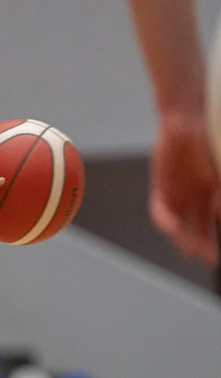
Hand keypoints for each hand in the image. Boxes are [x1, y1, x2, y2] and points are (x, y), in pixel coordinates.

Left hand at [150, 116, 220, 265]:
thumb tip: (219, 213)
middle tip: (210, 257)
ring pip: (181, 225)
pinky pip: (161, 212)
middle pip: (199, 229)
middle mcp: (197, 198)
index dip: (218, 237)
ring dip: (185, 239)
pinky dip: (167, 222)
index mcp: (215, 194)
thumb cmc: (212, 140)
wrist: (187, 120)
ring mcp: (178, 195)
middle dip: (204, 244)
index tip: (220, 253)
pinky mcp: (161, 189)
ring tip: (191, 250)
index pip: (215, 223)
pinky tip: (174, 228)